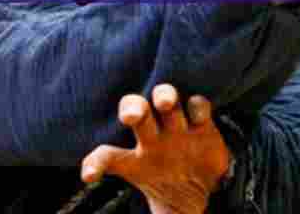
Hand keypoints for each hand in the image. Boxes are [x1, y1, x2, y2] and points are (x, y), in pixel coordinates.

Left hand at [81, 84, 229, 213]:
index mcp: (136, 161)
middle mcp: (153, 137)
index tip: (89, 176)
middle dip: (132, 108)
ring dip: (164, 97)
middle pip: (135, 111)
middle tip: (130, 116)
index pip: (108, 157)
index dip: (96, 163)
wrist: (209, 184)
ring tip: (165, 104)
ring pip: (166, 100)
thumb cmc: (174, 189)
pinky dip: (198, 108)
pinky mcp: (202, 122)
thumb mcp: (162, 211)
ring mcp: (176, 126)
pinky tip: (198, 120)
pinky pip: (198, 106)